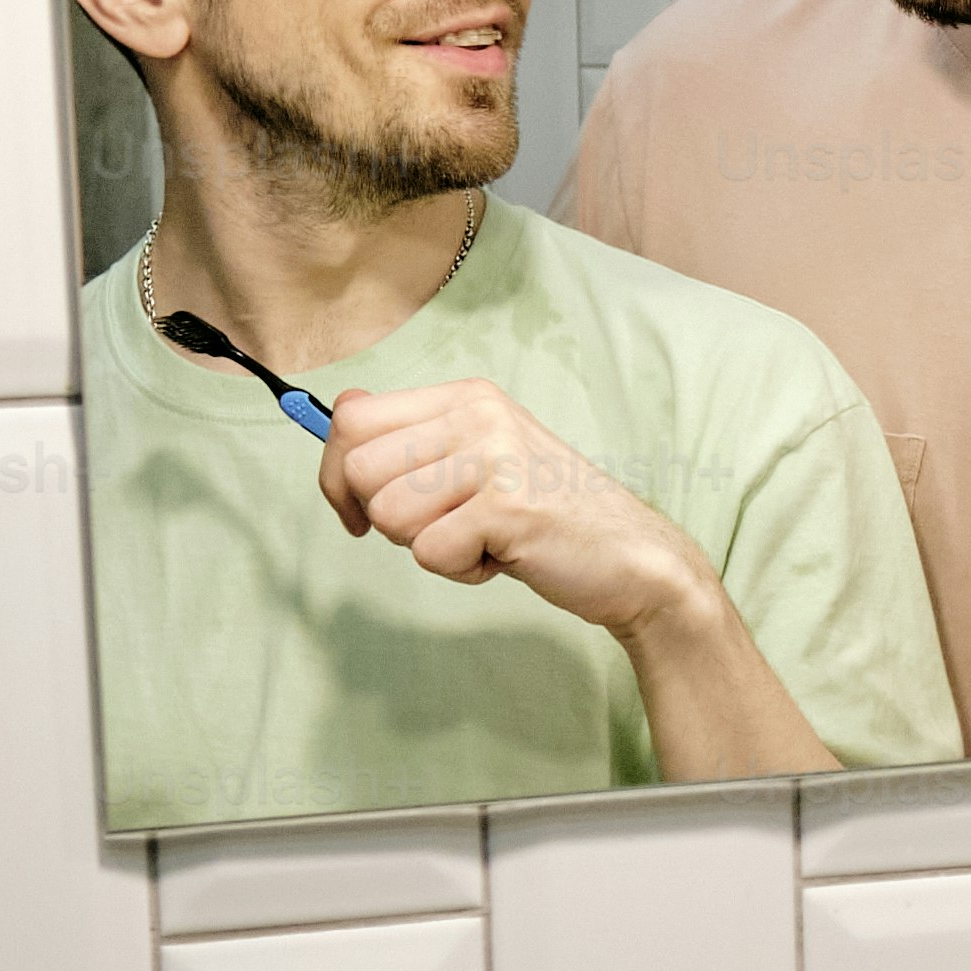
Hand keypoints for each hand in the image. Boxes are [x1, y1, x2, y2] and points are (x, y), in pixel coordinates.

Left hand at [318, 374, 714, 640]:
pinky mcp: (507, 506)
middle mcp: (479, 415)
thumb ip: (416, 440)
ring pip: (389, 514)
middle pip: (359, 469)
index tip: (361, 510)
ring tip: (479, 540)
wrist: (633, 557)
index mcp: (467, 398)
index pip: (352, 417)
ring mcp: (495, 457)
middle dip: (384, 518)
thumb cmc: (548, 515)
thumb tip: (338, 413)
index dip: (338, 474)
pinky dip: (461, 572)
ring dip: (427, 546)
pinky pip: (430, 553)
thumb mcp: (481, 459)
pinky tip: (502, 557)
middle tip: (440, 529)